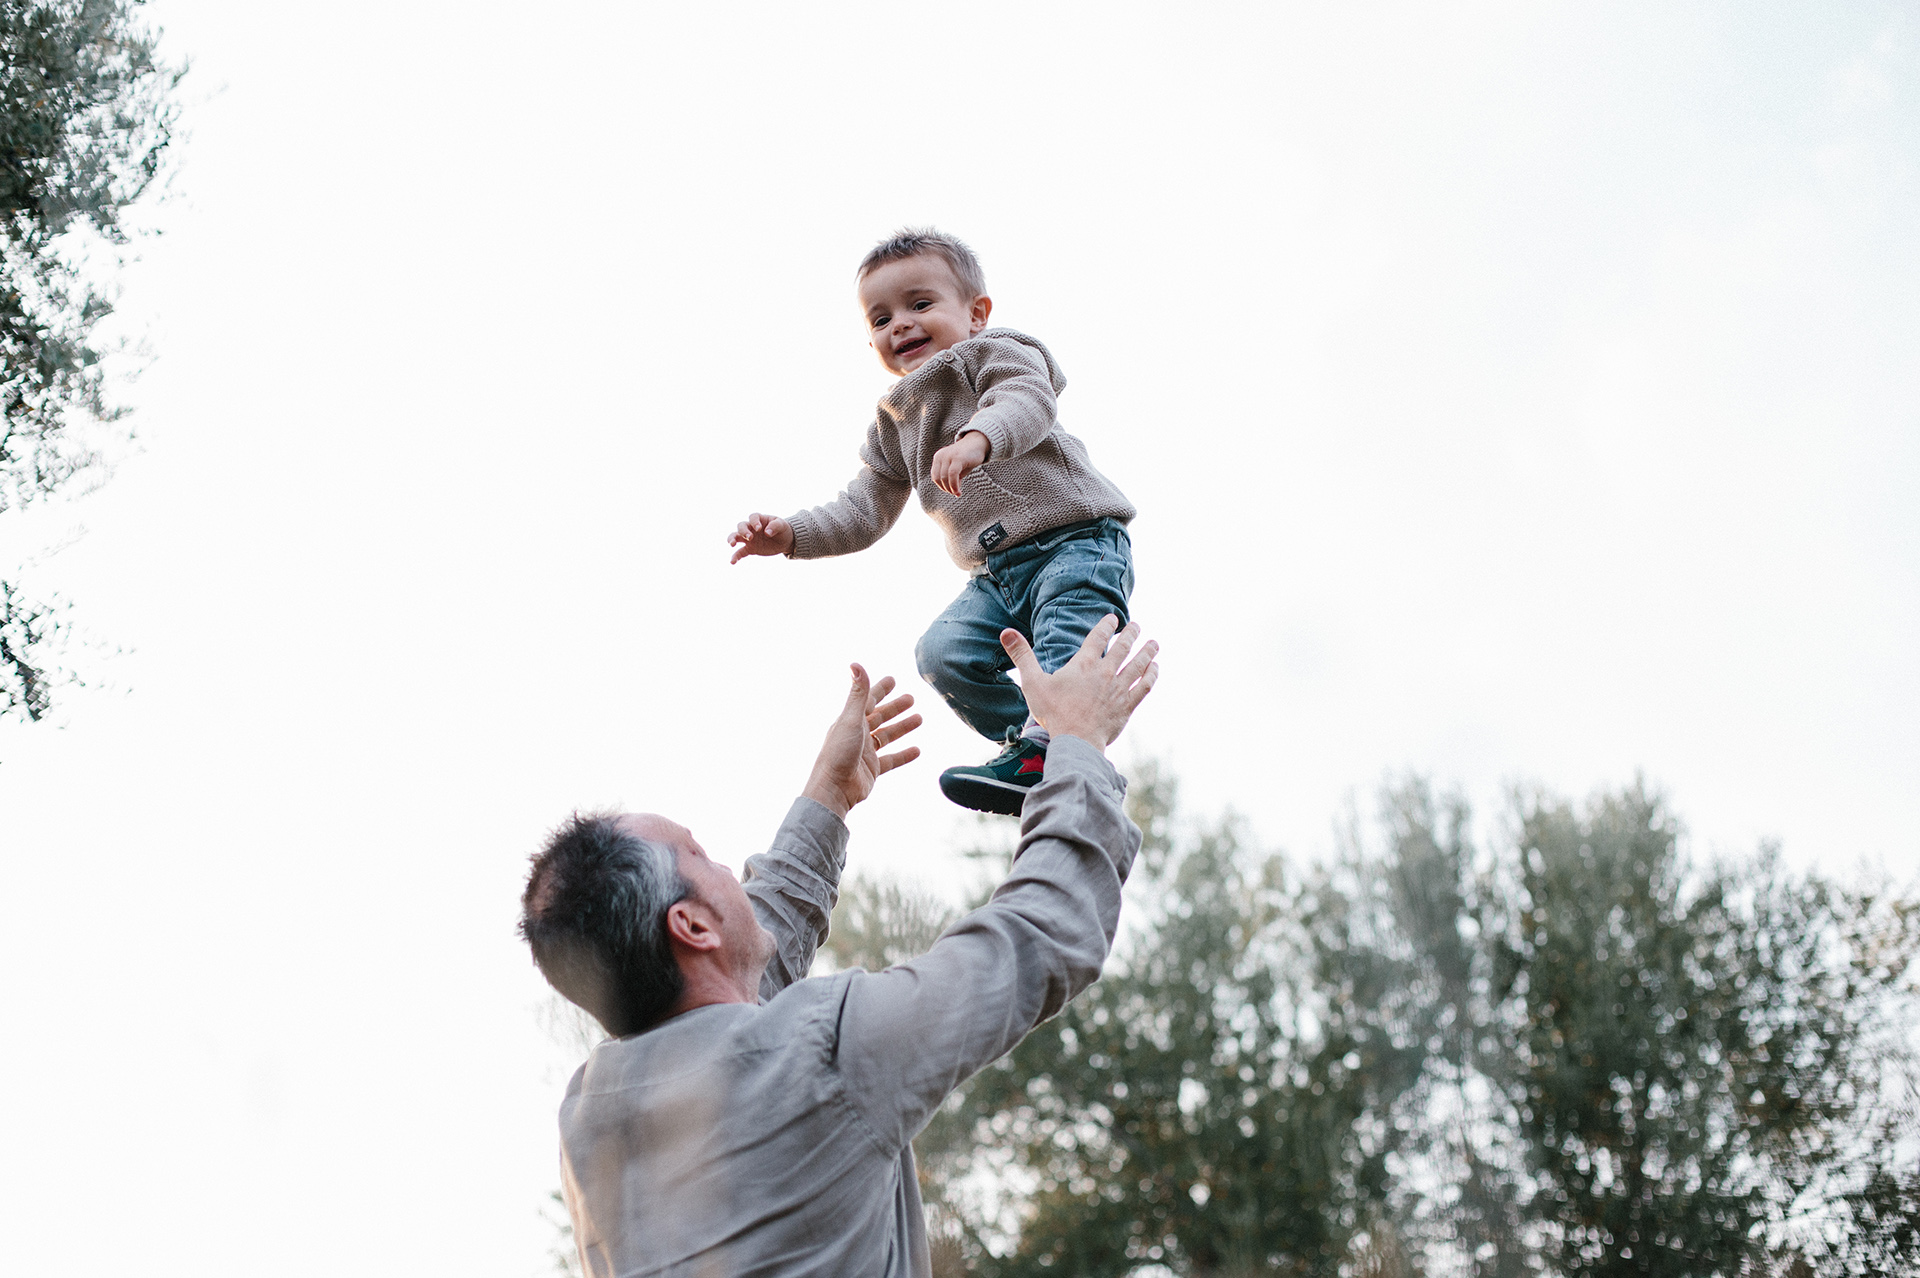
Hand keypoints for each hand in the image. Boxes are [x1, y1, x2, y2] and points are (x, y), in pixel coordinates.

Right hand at [728, 513, 793, 563]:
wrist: (785, 541)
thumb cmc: (783, 529)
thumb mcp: (782, 525)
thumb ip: (775, 526)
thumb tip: (767, 533)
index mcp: (760, 519)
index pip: (753, 517)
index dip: (754, 522)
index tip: (759, 529)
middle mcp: (752, 528)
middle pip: (741, 526)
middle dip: (743, 531)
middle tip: (750, 537)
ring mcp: (750, 539)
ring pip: (736, 537)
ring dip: (732, 539)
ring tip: (732, 544)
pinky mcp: (750, 549)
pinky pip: (740, 552)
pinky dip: (735, 557)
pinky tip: (732, 562)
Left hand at [802, 664, 922, 819]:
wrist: (834, 789)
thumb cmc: (838, 753)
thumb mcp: (851, 719)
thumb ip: (858, 693)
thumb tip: (856, 663)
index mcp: (850, 720)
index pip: (868, 700)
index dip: (880, 689)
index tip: (893, 680)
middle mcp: (857, 734)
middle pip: (879, 717)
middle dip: (895, 707)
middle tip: (912, 699)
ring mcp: (865, 752)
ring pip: (887, 736)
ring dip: (902, 727)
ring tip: (919, 719)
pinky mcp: (872, 769)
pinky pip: (891, 759)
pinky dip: (904, 755)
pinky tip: (917, 750)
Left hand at [929, 431, 990, 497]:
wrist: (978, 443)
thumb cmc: (967, 457)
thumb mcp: (958, 469)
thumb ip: (953, 479)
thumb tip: (955, 492)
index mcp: (938, 458)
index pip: (935, 476)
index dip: (941, 486)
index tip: (951, 491)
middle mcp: (941, 456)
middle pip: (938, 478)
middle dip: (946, 489)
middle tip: (955, 493)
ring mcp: (948, 456)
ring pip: (944, 478)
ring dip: (950, 488)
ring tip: (957, 492)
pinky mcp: (957, 458)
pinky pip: (952, 475)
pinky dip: (954, 485)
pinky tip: (958, 491)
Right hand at [1000, 616, 1157, 749]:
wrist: (1076, 741)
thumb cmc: (1053, 713)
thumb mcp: (1032, 682)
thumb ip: (1022, 655)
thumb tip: (1006, 631)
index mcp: (1083, 665)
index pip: (1098, 637)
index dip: (1106, 625)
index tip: (1113, 617)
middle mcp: (1104, 673)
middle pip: (1122, 647)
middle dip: (1131, 634)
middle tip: (1137, 625)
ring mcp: (1118, 689)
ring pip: (1138, 664)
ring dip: (1147, 651)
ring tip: (1154, 643)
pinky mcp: (1126, 706)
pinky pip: (1143, 686)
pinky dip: (1151, 675)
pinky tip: (1155, 668)